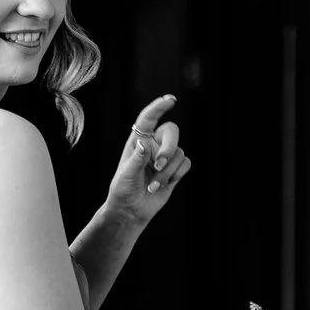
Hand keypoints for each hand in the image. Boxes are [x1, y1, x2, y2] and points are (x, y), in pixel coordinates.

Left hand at [105, 95, 191, 225]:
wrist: (132, 209)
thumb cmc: (124, 190)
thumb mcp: (126, 175)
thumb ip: (137, 159)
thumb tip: (145, 143)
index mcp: (138, 140)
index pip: (149, 119)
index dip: (159, 107)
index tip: (170, 100)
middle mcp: (154, 144)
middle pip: (172, 131)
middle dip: (168, 148)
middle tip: (159, 165)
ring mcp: (166, 156)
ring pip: (178, 152)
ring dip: (167, 172)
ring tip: (152, 186)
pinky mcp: (175, 169)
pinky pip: (185, 163)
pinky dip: (176, 175)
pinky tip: (163, 185)